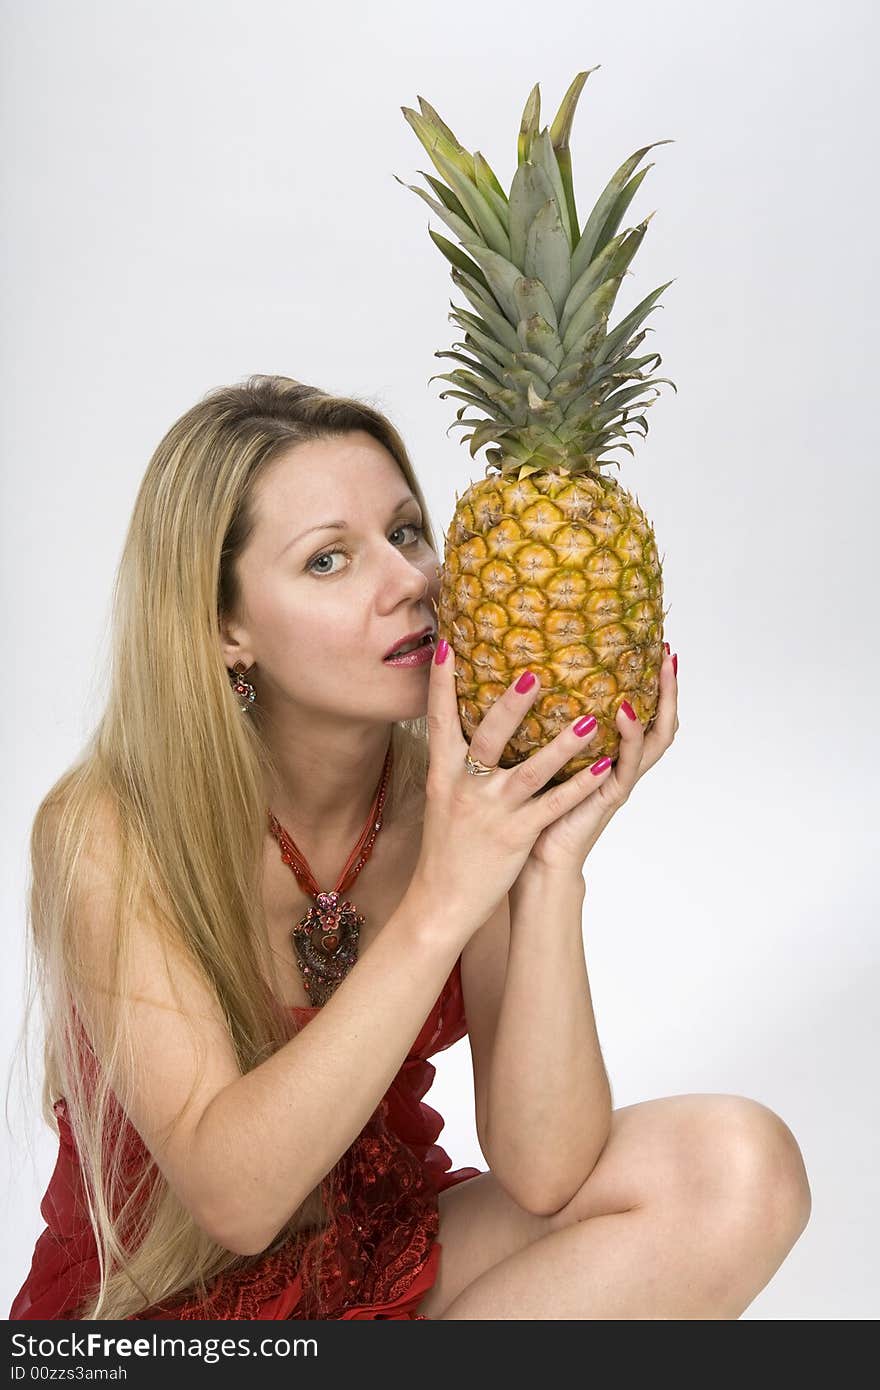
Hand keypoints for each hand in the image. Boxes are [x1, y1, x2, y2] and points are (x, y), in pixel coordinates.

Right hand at [411, 638, 623, 940]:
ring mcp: (493, 812)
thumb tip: (460, 725)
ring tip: (589, 719)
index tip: (446, 644)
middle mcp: (465, 787)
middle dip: (510, 706)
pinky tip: (605, 766)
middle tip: (533, 674)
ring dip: (561, 744)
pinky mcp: (516, 835)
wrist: (441, 899)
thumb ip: (454, 763)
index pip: (439, 719)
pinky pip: (554, 806)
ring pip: (530, 771)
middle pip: (488, 737)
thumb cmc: (445, 845)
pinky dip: (580, 785)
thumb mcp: (441, 798)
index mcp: (443, 774)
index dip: (441, 682)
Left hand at [525, 647, 679, 874]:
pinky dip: (629, 738)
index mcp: (608, 756)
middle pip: (660, 724)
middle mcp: (619, 767)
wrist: (535, 860)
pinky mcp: (608, 798)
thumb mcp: (541, 758)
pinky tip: (625, 714)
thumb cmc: (533, 808)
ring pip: (654, 741)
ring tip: (659, 674)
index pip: (641, 715)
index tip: (656, 647)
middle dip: (669, 689)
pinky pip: (626, 766)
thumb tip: (524, 676)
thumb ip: (545, 726)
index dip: (653, 685)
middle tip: (670, 654)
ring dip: (660, 706)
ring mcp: (617, 782)